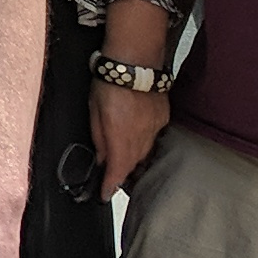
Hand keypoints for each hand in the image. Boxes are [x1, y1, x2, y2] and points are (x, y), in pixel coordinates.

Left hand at [90, 77, 171, 195]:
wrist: (135, 62)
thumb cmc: (109, 83)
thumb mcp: (94, 111)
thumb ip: (99, 137)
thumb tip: (101, 157)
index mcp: (120, 137)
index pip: (117, 171)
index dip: (110, 186)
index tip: (104, 195)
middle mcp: (140, 137)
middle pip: (132, 165)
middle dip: (122, 174)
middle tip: (113, 180)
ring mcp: (154, 129)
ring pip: (145, 154)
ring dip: (134, 160)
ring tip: (125, 164)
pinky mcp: (163, 120)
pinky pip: (153, 139)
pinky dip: (144, 143)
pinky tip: (137, 140)